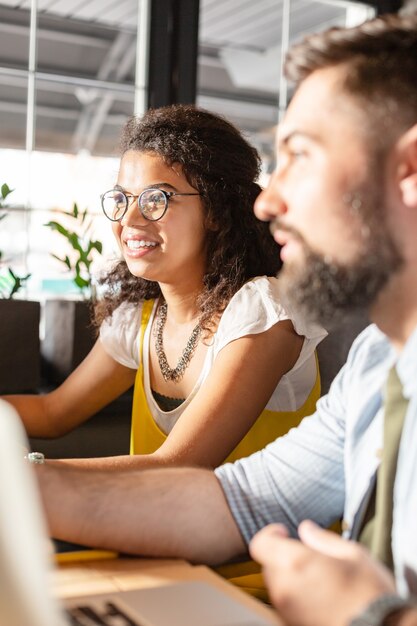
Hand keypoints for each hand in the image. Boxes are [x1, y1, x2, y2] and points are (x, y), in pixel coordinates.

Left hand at [250, 520, 395, 625]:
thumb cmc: (370, 593)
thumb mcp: (352, 554)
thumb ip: (323, 539)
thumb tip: (306, 529)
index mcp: (295, 563)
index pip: (260, 544)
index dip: (270, 534)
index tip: (285, 532)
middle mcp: (284, 588)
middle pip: (269, 565)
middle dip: (284, 557)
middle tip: (310, 558)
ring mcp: (286, 610)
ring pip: (277, 585)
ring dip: (290, 578)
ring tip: (319, 580)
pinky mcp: (292, 624)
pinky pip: (286, 604)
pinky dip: (296, 597)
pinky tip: (320, 597)